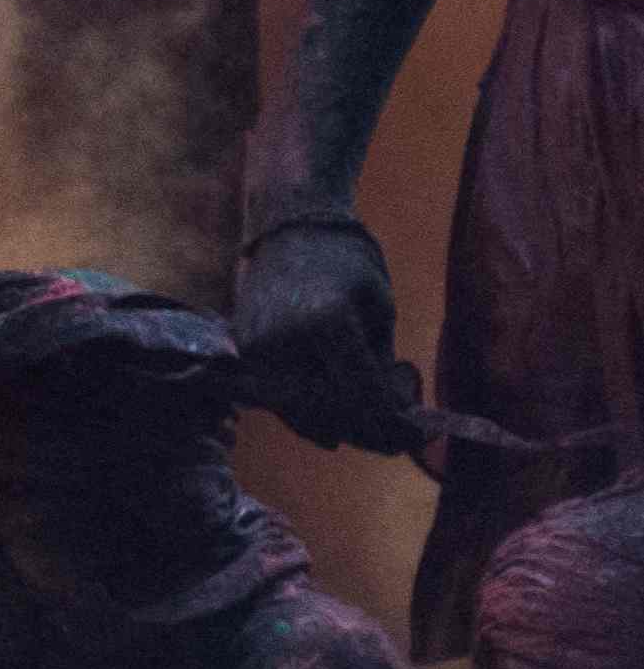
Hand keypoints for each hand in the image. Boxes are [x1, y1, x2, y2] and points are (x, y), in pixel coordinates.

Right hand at [233, 209, 424, 452]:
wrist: (290, 231)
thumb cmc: (347, 263)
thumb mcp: (380, 311)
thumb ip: (380, 366)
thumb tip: (390, 418)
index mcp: (325, 324)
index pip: (364, 396)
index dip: (397, 424)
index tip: (423, 438)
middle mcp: (282, 344)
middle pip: (332, 414)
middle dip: (372, 429)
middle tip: (402, 428)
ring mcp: (257, 352)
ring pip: (304, 416)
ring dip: (343, 425)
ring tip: (372, 412)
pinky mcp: (245, 356)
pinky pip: (282, 401)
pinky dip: (313, 412)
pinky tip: (339, 413)